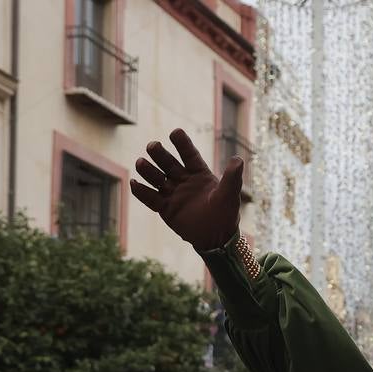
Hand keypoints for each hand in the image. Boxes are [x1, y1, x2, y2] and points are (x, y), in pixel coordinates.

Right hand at [131, 129, 242, 251]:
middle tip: (153, 146)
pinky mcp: (165, 208)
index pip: (189, 155)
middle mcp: (183, 180)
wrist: (217, 238)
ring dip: (148, 170)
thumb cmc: (225, 214)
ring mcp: (173, 193)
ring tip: (140, 163)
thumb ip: (232, 178)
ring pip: (157, 178)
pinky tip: (134, 183)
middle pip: (168, 163)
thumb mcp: (229, 195)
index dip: (182, 144)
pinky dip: (141, 192)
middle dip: (160, 154)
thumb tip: (238, 159)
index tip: (175, 132)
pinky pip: (150, 198)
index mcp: (199, 173)